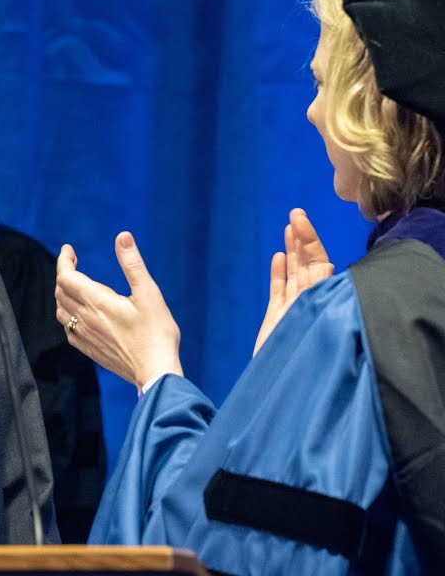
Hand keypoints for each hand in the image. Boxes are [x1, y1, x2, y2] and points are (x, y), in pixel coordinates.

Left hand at [55, 232, 183, 389]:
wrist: (155, 372)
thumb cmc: (156, 333)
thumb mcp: (149, 293)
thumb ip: (132, 264)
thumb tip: (122, 236)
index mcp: (96, 301)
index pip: (66, 276)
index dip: (64, 260)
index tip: (68, 249)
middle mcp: (85, 318)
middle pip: (60, 291)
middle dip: (64, 272)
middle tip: (74, 261)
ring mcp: (85, 336)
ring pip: (61, 310)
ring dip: (62, 293)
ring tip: (74, 284)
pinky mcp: (89, 350)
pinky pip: (68, 329)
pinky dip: (67, 314)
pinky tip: (78, 314)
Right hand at [254, 208, 332, 354]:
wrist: (280, 391)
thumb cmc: (302, 363)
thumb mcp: (313, 325)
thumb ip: (319, 296)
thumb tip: (327, 265)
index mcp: (321, 303)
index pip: (318, 264)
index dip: (311, 241)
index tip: (300, 221)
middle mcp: (310, 305)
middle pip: (308, 265)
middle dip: (303, 239)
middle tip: (295, 214)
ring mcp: (294, 312)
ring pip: (294, 275)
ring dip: (292, 251)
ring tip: (289, 228)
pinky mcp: (278, 321)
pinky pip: (280, 292)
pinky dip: (279, 274)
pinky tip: (278, 257)